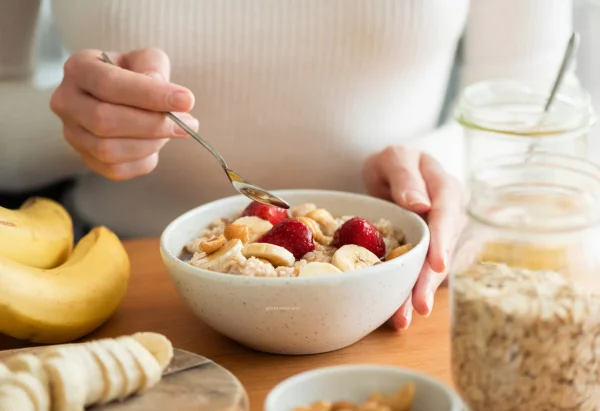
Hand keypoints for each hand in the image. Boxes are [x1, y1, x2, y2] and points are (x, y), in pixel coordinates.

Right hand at [50, 48, 198, 179]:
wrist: (121, 98)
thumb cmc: (135, 75)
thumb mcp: (146, 60)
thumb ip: (154, 68)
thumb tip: (164, 93)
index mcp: (79, 69)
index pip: (110, 84)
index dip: (150, 95)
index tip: (186, 100)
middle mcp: (66, 102)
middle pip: (105, 121)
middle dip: (153, 124)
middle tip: (188, 123)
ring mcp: (72, 134)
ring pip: (109, 150)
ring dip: (151, 143)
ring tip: (175, 131)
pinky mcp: (86, 159)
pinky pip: (117, 169)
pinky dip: (144, 160)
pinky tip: (156, 145)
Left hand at [363, 146, 463, 329]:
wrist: (390, 172)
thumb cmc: (394, 161)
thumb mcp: (394, 157)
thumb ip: (405, 175)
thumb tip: (421, 204)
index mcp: (445, 189)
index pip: (447, 215)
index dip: (443, 241)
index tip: (437, 264)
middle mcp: (448, 217)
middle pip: (442, 250)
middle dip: (430, 280)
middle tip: (420, 306)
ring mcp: (439, 237)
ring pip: (432, 268)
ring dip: (418, 293)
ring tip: (403, 319)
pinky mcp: (426, 252)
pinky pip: (419, 272)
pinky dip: (408, 292)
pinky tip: (398, 312)